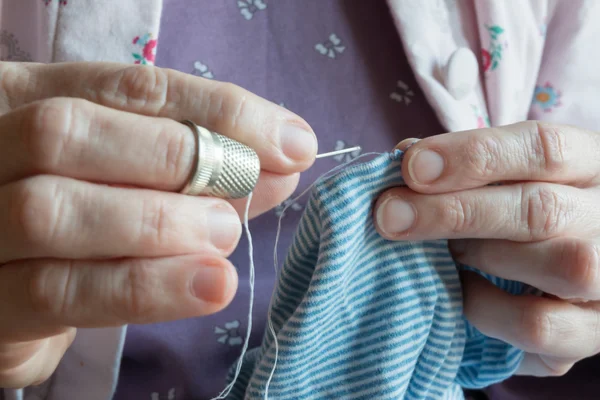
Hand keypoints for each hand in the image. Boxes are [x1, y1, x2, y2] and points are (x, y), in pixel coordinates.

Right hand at [0, 62, 315, 387]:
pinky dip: (142, 286)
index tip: (290, 141)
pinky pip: (55, 292)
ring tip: (224, 235)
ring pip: (52, 211)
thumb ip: (201, 169)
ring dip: (158, 223)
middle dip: (175, 156)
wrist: (12, 291)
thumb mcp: (137, 179)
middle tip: (248, 186)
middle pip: (67, 131)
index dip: (216, 110)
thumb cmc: (86, 222)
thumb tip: (281, 163)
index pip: (128, 87)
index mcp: (26, 100)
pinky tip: (207, 285)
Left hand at [374, 121, 599, 376]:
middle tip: (389, 215)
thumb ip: (464, 168)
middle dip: (453, 211)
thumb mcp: (508, 178)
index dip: (473, 154)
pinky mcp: (593, 332)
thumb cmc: (526, 214)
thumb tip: (404, 157)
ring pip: (558, 266)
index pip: (544, 147)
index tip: (411, 166)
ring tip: (442, 254)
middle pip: (540, 209)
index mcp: (591, 165)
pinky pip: (540, 327)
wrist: (575, 275)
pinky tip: (461, 294)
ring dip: (479, 257)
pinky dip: (487, 311)